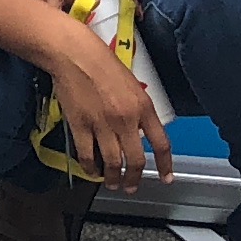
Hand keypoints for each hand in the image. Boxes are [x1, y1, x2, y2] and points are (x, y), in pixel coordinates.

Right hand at [40, 22, 175, 189]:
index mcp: (143, 107)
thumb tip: (136, 131)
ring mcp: (103, 125)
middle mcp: (126, 119)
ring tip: (112, 183)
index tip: (166, 178)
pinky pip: (88, 156)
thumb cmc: (101, 62)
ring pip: (113, 163)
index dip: (165, 165)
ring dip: (113, 178)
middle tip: (131, 186)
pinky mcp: (81, 126)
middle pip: (136, 160)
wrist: (74, 54)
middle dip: (135, 178)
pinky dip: (91, 168)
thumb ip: (136, 108)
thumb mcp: (130, 84)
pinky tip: (92, 172)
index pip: (161, 143)